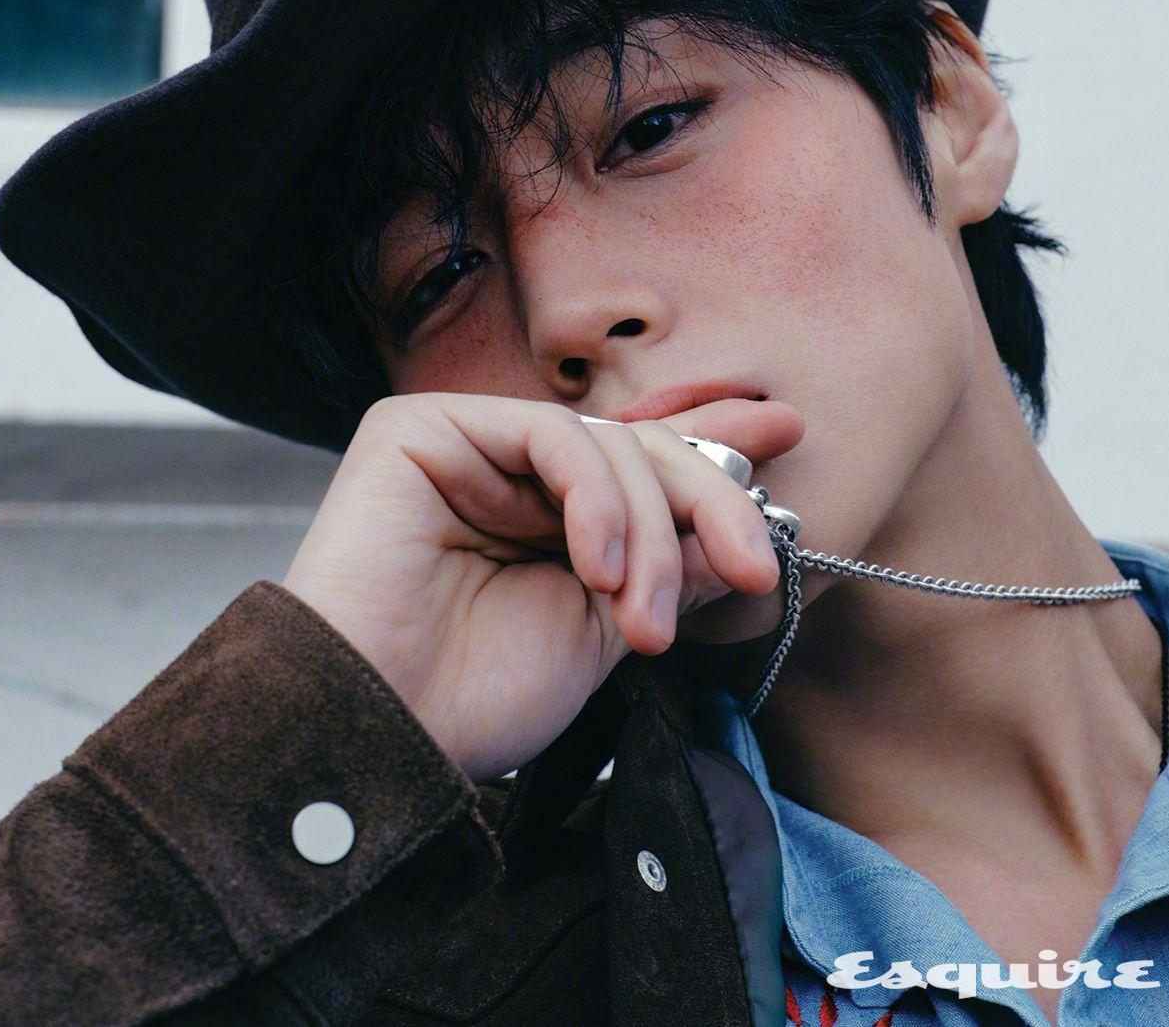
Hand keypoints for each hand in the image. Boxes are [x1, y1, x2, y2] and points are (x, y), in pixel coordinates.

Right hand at [281, 393, 803, 781]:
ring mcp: (466, 444)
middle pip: (638, 447)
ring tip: (646, 621)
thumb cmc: (479, 699)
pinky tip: (600, 568)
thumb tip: (747, 525)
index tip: (786, 432)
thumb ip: (672, 564)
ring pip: (605, 442)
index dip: (710, 446)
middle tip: (757, 568)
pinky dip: (597, 499)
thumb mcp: (609, 629)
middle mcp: (506, 470)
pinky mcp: (423, 429)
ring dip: (651, 532)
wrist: (382, 739)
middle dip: (710, 504)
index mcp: (545, 514)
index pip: (641, 460)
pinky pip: (550, 436)